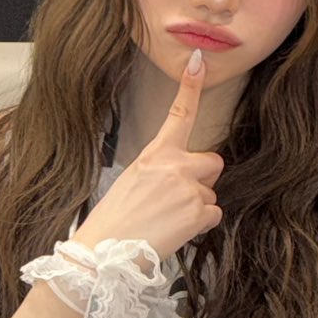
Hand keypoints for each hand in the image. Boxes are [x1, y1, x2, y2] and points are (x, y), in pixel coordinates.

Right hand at [75, 50, 223, 256]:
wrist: (104, 254)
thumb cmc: (114, 220)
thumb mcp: (132, 181)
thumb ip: (162, 170)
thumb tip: (183, 176)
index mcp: (155, 154)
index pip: (178, 114)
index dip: (191, 87)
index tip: (200, 62)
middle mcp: (176, 165)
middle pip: (212, 162)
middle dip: (202, 178)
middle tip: (175, 199)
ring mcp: (189, 188)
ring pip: (211, 193)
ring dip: (196, 206)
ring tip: (166, 219)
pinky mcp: (199, 211)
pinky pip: (214, 214)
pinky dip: (200, 225)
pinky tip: (176, 231)